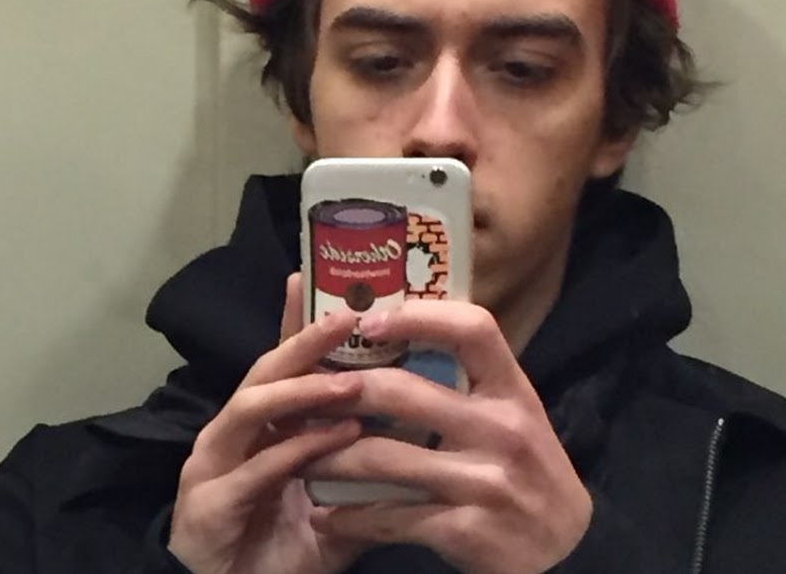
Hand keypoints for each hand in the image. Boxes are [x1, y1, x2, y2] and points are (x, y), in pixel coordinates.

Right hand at [168, 274, 368, 573]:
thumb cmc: (284, 541)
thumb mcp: (332, 493)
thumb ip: (363, 461)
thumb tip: (418, 431)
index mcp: (263, 422)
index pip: (281, 358)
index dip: (296, 317)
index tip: (316, 276)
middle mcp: (234, 429)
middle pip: (267, 369)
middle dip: (306, 339)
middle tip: (349, 316)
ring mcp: (215, 460)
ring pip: (254, 406)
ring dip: (304, 389)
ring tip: (352, 381)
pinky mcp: (209, 500)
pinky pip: (257, 467)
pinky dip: (297, 449)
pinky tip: (336, 440)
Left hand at [305, 302, 591, 573]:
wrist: (568, 548)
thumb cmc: (523, 462)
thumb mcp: (510, 410)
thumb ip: (465, 375)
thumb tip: (394, 325)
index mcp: (512, 388)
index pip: (472, 329)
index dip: (417, 317)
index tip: (366, 320)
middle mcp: (502, 428)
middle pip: (406, 394)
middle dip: (343, 393)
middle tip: (304, 393)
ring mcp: (486, 481)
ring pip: (384, 459)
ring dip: (329, 457)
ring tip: (298, 454)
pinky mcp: (467, 530)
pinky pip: (392, 517)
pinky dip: (350, 517)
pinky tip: (324, 515)